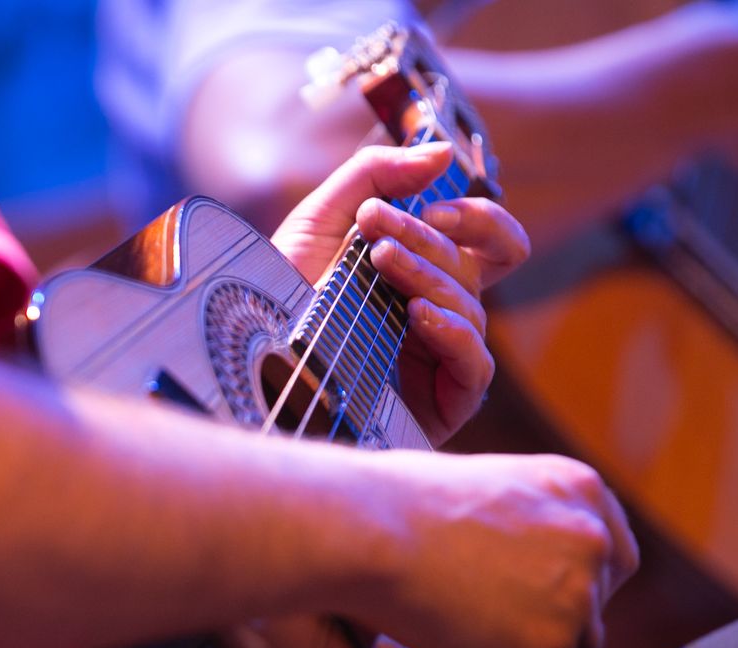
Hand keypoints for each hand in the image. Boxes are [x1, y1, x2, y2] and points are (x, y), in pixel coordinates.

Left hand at [271, 143, 529, 443]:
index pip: (491, 243)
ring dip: (427, 275)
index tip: (433, 207)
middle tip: (376, 226)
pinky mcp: (440, 403)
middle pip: (475, 267)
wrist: (247, 356)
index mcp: (424, 274)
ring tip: (377, 262)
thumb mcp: (319, 219)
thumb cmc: (278, 291)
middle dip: (427, 239)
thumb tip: (443, 153)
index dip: (477, 218)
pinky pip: (475, 364)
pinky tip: (418, 315)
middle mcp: (439, 314)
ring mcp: (440, 359)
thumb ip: (376, 173)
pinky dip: (454, 332)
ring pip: (472, 307)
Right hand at [363, 450, 638, 647]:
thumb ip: (518, 523)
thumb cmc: (392, 503)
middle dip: (541, 630)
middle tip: (481, 640)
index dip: (565, 590)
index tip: (522, 607)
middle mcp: (592, 538)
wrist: (364, 532)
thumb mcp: (480, 488)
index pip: (608, 555)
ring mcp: (578, 596)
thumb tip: (512, 571)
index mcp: (576, 487)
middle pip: (592, 608)